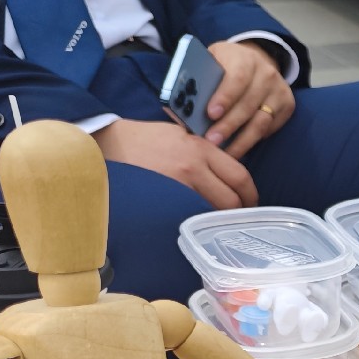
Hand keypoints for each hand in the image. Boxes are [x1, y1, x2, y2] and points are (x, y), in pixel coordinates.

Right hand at [94, 119, 257, 209]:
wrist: (108, 143)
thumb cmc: (145, 139)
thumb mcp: (182, 135)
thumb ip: (206, 153)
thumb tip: (228, 175)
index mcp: (202, 148)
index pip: (240, 176)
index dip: (250, 195)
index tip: (250, 203)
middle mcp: (194, 166)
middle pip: (231, 199)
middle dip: (238, 212)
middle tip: (236, 219)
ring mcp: (177, 184)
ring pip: (211, 211)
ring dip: (217, 219)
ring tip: (215, 222)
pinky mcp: (162, 198)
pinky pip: (188, 215)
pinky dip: (196, 220)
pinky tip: (194, 223)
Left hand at [204, 41, 293, 158]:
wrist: (257, 62)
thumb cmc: (225, 66)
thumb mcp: (211, 62)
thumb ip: (199, 78)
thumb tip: (180, 104)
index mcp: (244, 58)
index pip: (237, 78)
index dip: (224, 97)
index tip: (211, 114)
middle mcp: (266, 73)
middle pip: (248, 104)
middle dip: (228, 126)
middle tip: (211, 141)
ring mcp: (279, 90)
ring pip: (261, 121)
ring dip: (242, 140)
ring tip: (225, 153)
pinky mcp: (287, 105)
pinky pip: (269, 128)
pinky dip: (253, 140)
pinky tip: (238, 148)